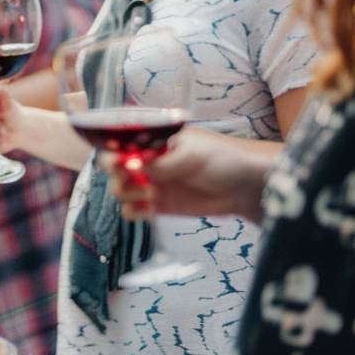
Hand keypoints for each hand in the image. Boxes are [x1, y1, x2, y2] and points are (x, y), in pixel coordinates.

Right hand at [106, 126, 276, 223]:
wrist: (242, 186)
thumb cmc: (220, 159)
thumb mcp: (191, 154)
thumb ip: (164, 163)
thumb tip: (138, 167)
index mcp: (152, 143)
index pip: (120, 144)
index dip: (112, 152)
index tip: (119, 162)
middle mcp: (146, 162)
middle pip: (114, 168)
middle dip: (117, 174)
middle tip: (135, 178)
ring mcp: (151, 184)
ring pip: (120, 190)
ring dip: (127, 193)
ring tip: (150, 194)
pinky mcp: (158, 206)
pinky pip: (133, 211)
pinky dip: (134, 211)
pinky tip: (149, 209)